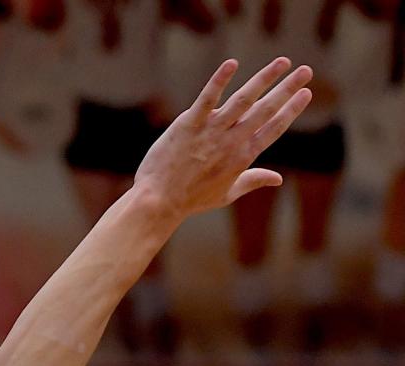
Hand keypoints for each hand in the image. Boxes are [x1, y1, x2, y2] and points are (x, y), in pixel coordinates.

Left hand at [133, 58, 312, 221]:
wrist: (159, 202)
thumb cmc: (191, 200)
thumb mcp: (227, 194)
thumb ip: (253, 180)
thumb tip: (278, 179)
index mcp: (242, 158)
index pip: (273, 129)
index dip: (291, 110)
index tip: (306, 93)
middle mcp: (231, 142)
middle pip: (265, 110)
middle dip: (288, 89)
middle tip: (307, 71)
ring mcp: (211, 132)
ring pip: (243, 100)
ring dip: (265, 78)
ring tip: (283, 62)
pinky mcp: (190, 124)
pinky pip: (207, 98)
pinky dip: (219, 80)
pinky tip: (233, 64)